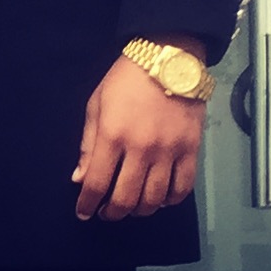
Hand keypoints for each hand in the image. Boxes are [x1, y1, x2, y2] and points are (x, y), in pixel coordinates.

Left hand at [73, 46, 206, 221]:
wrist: (167, 57)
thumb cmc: (126, 78)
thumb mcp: (97, 102)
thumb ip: (88, 142)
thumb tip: (80, 178)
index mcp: (112, 134)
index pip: (96, 182)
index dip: (87, 203)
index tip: (84, 212)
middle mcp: (140, 148)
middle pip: (125, 199)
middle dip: (112, 213)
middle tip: (107, 212)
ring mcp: (168, 151)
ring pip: (153, 199)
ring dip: (139, 210)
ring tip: (132, 207)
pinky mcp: (190, 150)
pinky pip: (182, 188)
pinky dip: (170, 200)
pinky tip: (161, 198)